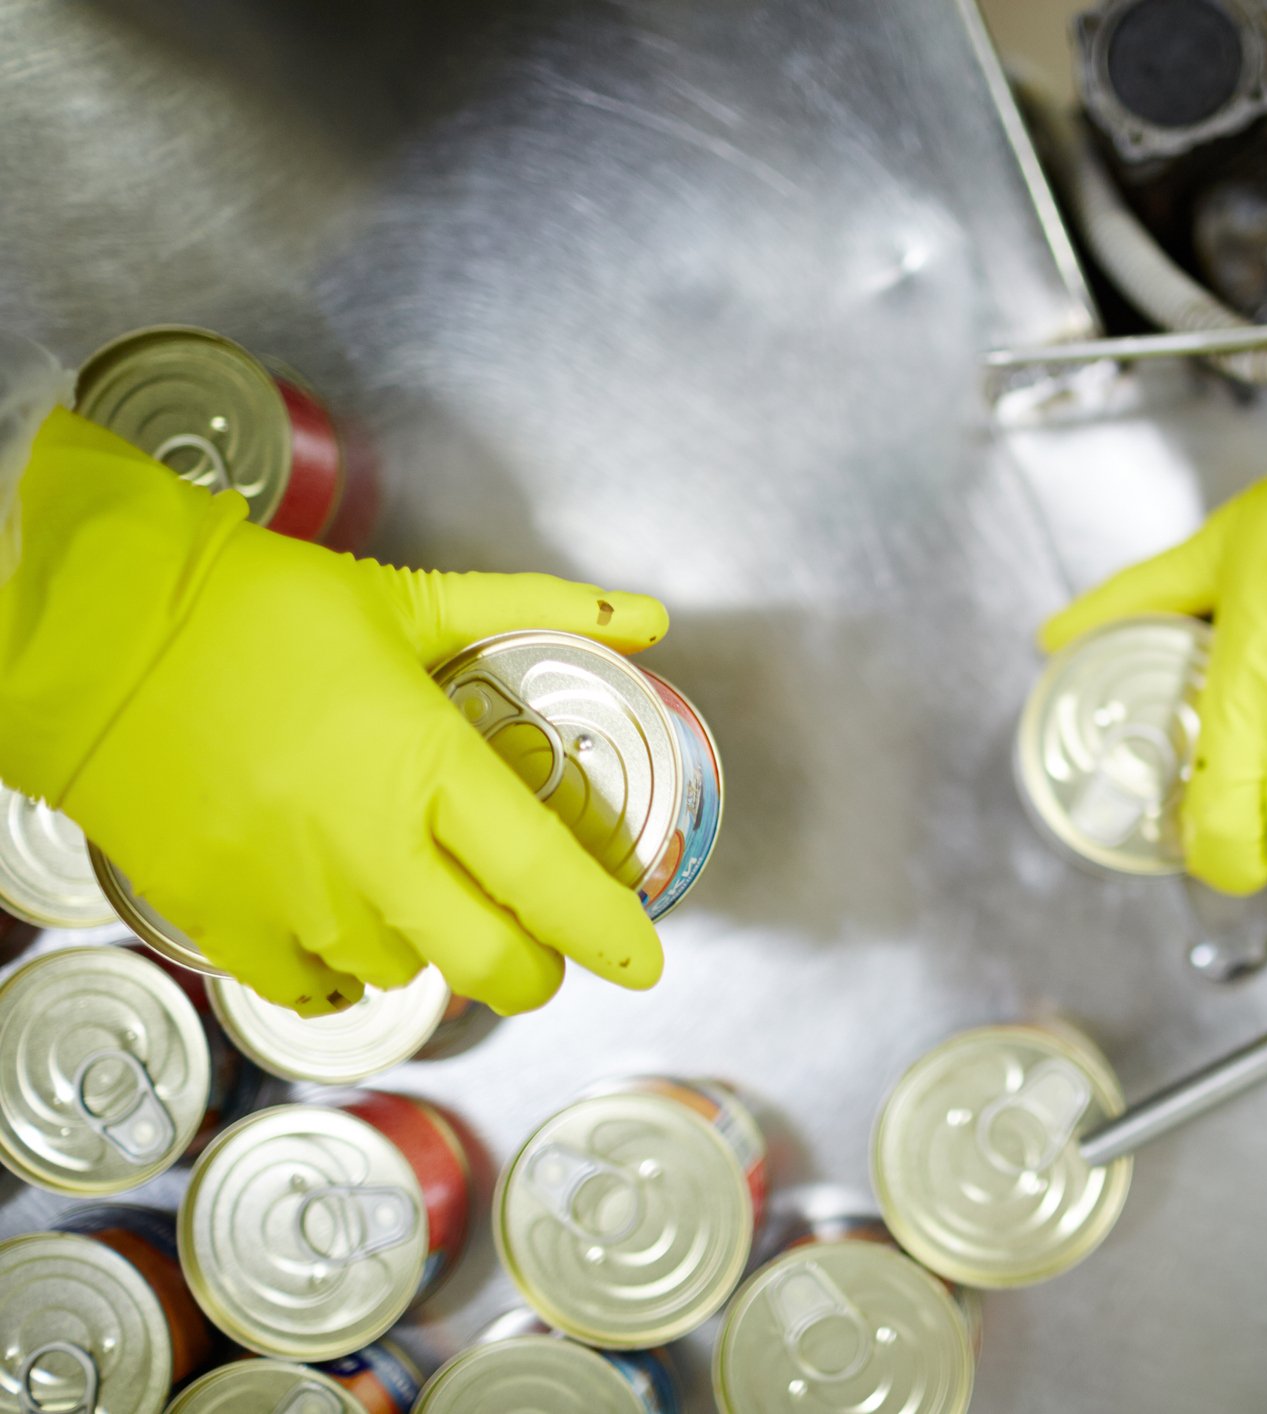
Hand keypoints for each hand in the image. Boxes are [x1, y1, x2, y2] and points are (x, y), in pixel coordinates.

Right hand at [1, 410, 668, 1013]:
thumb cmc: (256, 610)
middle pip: (491, 964)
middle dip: (534, 969)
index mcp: (430, 769)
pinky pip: (314, 991)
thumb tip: (649, 617)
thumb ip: (542, 611)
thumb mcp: (412, 599)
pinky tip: (345, 923)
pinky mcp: (225, 924)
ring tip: (419, 891)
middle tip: (538, 942)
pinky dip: (343, 970)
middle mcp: (371, 853)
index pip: (549, 881)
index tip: (643, 961)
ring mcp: (295, 901)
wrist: (97, 635)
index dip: (608, 933)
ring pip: (407, 976)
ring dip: (432, 950)